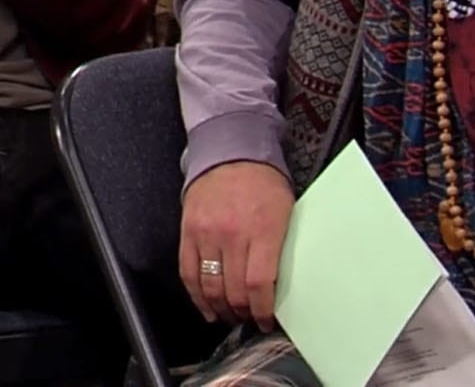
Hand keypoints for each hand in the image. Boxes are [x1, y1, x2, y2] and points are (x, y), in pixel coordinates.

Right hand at [179, 160, 295, 328]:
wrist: (230, 153)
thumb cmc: (263, 183)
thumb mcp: (286, 213)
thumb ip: (282, 248)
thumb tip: (281, 285)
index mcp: (262, 229)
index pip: (259, 283)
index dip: (261, 310)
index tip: (265, 320)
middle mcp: (232, 233)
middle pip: (233, 289)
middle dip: (242, 312)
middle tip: (248, 318)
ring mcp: (206, 233)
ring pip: (210, 285)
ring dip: (220, 308)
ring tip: (229, 316)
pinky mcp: (188, 231)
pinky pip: (188, 271)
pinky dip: (196, 294)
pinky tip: (205, 306)